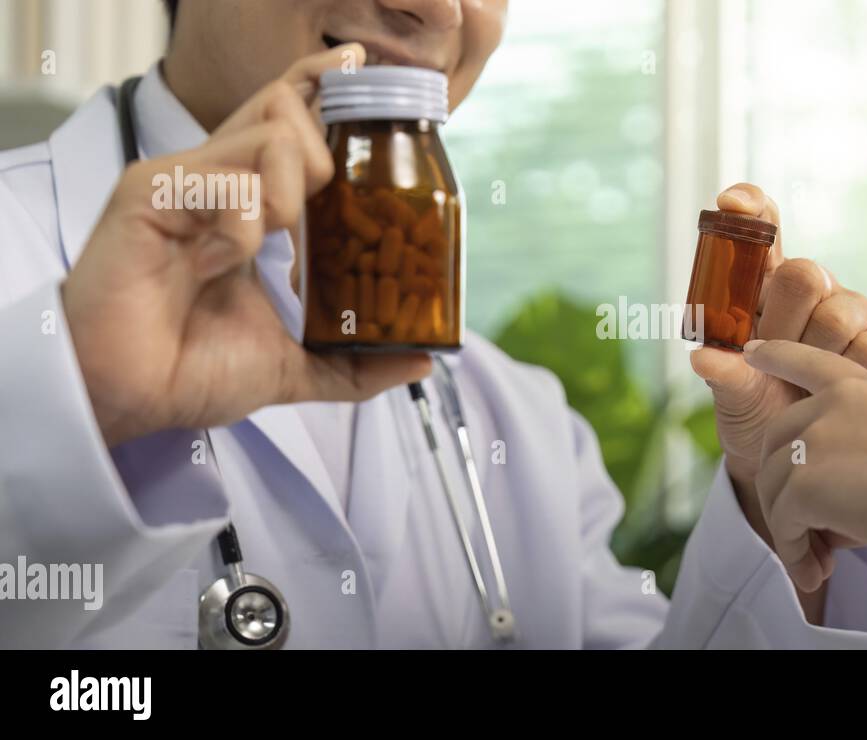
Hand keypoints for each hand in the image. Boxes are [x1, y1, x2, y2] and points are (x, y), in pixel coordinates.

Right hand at [63, 45, 431, 447]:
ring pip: (268, 137)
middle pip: (286, 110)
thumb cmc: (193, 370)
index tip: (358, 70)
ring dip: (287, 196)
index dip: (323, 90)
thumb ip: (357, 363)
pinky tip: (218, 261)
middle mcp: (218, 182)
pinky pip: (226, 182)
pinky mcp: (151, 194)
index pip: (290, 124)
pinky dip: (241, 225)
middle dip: (322, 155)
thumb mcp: (296, 366)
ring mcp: (184, 183)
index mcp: (250, 206)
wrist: (133, 397)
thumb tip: (422, 358)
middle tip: (306, 218)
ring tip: (265, 245)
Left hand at [689, 184, 866, 539]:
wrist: (815, 466)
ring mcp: (849, 311)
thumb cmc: (765, 421)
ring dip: (814, 354)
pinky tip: (838, 389)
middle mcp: (810, 293)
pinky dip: (847, 372)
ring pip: (835, 310)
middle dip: (783, 318)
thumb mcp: (736, 399)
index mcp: (763, 292)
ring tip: (803, 385)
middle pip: (803, 273)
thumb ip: (725, 373)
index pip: (761, 235)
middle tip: (773, 355)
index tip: (733, 201)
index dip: (752, 209)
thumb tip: (704, 359)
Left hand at [745, 340, 866, 592]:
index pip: (807, 360)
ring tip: (818, 561)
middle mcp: (830, 403)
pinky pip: (782, 522)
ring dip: (790, 529)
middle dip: (782, 487)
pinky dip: (794, 551)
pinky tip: (814, 570)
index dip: (776, 356)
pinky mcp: (804, 482)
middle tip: (809, 531)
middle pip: (776, 441)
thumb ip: (859, 439)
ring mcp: (813, 439)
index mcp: (860, 387)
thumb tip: (821, 487)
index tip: (752, 354)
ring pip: (773, 487)